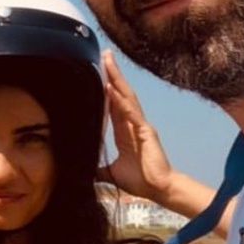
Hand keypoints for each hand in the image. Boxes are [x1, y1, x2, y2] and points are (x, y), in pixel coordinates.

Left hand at [98, 51, 172, 199]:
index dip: (106, 86)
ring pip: (126, 97)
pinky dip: (120, 100)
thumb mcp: (112, 173)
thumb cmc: (140, 180)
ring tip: (108, 61)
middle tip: (104, 54)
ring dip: (116, 78)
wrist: (159, 189)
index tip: (99, 70)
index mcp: (124, 130)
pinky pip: (130, 113)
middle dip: (112, 73)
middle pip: (120, 93)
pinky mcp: (145, 132)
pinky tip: (111, 89)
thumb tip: (84, 171)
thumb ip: (99, 169)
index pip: (112, 102)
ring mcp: (139, 125)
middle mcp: (132, 123)